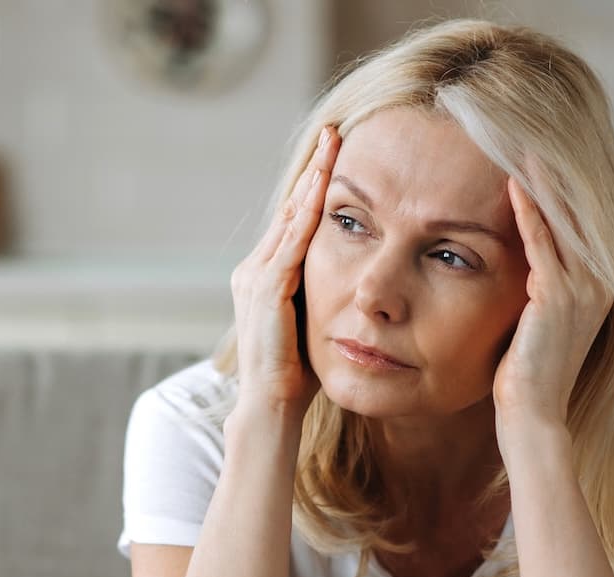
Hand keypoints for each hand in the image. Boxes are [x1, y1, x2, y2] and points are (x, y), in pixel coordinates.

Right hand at [228, 124, 339, 418]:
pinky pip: (291, 244)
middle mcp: (253, 269)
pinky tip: (325, 188)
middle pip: (289, 208)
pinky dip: (308, 213)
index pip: (293, 220)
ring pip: (289, 218)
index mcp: (265, 276)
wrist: (271, 408)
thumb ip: (328, 296)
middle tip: (334, 131)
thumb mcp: (316, 323)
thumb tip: (360, 280)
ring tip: (332, 146)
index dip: (314, 186)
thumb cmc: (299, 376)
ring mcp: (255, 278)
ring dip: (312, 180)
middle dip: (314, 169)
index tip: (337, 153)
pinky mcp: (266, 291)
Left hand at [493, 158, 613, 436]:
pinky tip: (514, 181)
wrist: (533, 416)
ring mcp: (583, 289)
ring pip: (561, 220)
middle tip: (533, 133)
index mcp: (599, 288)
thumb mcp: (540, 325)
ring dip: (541, 180)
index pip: (579, 224)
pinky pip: (541, 242)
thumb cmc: (527, 377)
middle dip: (554, 173)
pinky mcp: (557, 296)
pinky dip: (528, 210)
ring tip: (523, 143)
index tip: (539, 153)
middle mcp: (599, 283)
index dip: (562, 188)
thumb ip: (542, 291)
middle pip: (576, 213)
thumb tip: (529, 269)